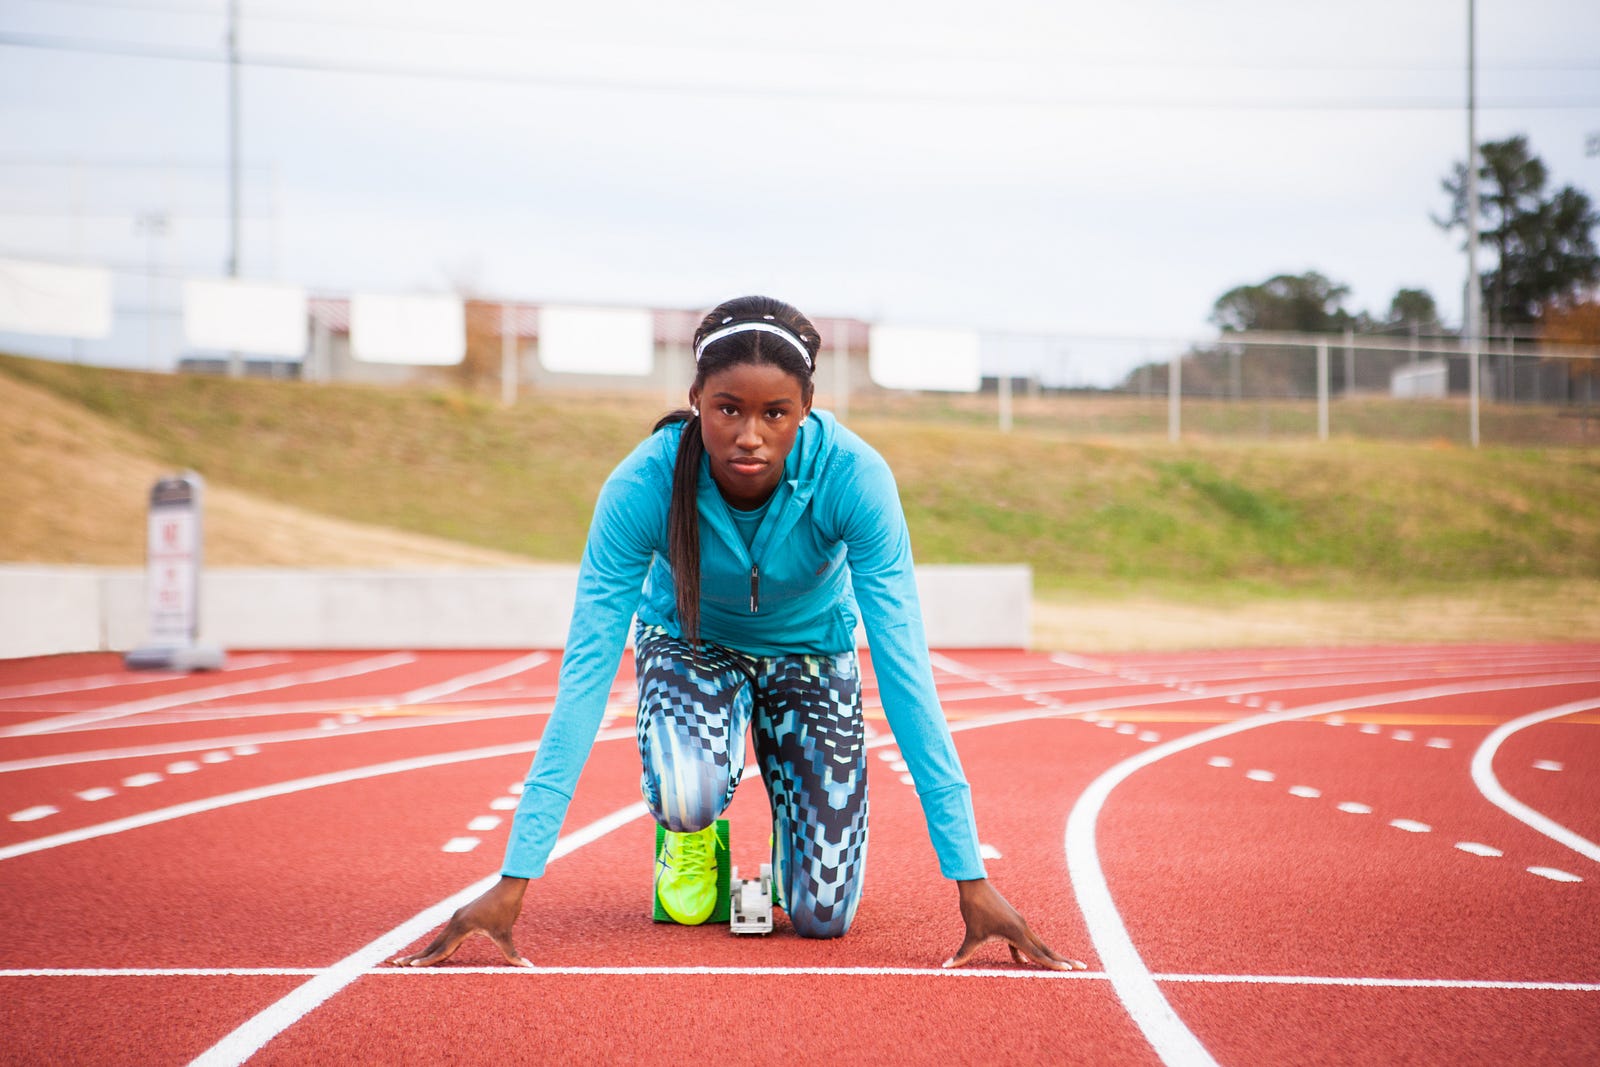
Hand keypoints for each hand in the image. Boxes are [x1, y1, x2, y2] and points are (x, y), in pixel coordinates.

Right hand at [390, 876, 532, 967]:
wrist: (509, 886)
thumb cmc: (507, 908)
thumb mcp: (507, 933)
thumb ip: (512, 954)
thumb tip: (528, 967)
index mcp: (462, 927)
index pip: (442, 949)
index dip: (428, 961)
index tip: (410, 968)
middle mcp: (455, 922)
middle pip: (432, 944)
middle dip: (414, 957)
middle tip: (394, 965)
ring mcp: (456, 918)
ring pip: (436, 939)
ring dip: (422, 951)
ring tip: (406, 962)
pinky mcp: (460, 917)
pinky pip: (444, 934)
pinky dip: (434, 945)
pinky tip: (429, 952)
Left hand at [942, 878, 1086, 970]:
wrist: (975, 885)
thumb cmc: (974, 909)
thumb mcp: (971, 935)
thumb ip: (962, 954)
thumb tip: (946, 966)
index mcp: (1016, 933)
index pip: (1038, 953)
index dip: (1052, 964)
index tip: (1068, 971)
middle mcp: (1023, 928)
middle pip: (1045, 948)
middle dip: (1062, 960)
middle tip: (1081, 968)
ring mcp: (1020, 924)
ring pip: (1037, 944)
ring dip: (1049, 955)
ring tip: (1065, 966)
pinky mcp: (1014, 921)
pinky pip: (1025, 940)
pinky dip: (1027, 951)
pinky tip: (1022, 962)